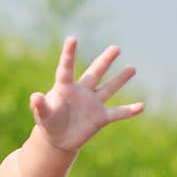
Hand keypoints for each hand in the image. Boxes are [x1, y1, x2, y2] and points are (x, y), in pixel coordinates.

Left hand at [29, 37, 143, 151]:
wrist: (58, 138)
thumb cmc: (49, 123)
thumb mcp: (42, 115)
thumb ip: (39, 106)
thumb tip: (35, 96)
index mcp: (65, 88)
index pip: (67, 68)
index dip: (69, 54)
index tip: (72, 38)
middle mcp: (82, 91)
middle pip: (95, 73)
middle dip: (105, 60)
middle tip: (115, 48)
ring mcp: (93, 103)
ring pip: (109, 88)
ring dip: (120, 79)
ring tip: (132, 68)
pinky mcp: (101, 117)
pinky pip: (118, 113)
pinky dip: (129, 110)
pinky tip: (141, 106)